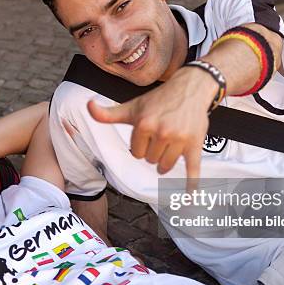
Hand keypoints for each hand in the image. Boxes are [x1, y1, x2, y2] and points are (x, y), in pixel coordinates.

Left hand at [88, 66, 218, 182]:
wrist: (191, 88)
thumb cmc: (159, 100)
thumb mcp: (132, 107)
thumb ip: (108, 113)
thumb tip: (88, 106)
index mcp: (144, 124)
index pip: (136, 153)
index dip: (141, 145)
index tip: (148, 133)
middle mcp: (162, 132)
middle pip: (150, 160)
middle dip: (153, 151)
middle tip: (161, 135)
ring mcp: (180, 140)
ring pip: (165, 167)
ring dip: (165, 162)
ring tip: (169, 146)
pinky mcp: (195, 145)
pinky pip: (193, 169)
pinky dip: (192, 184)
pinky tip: (189, 197)